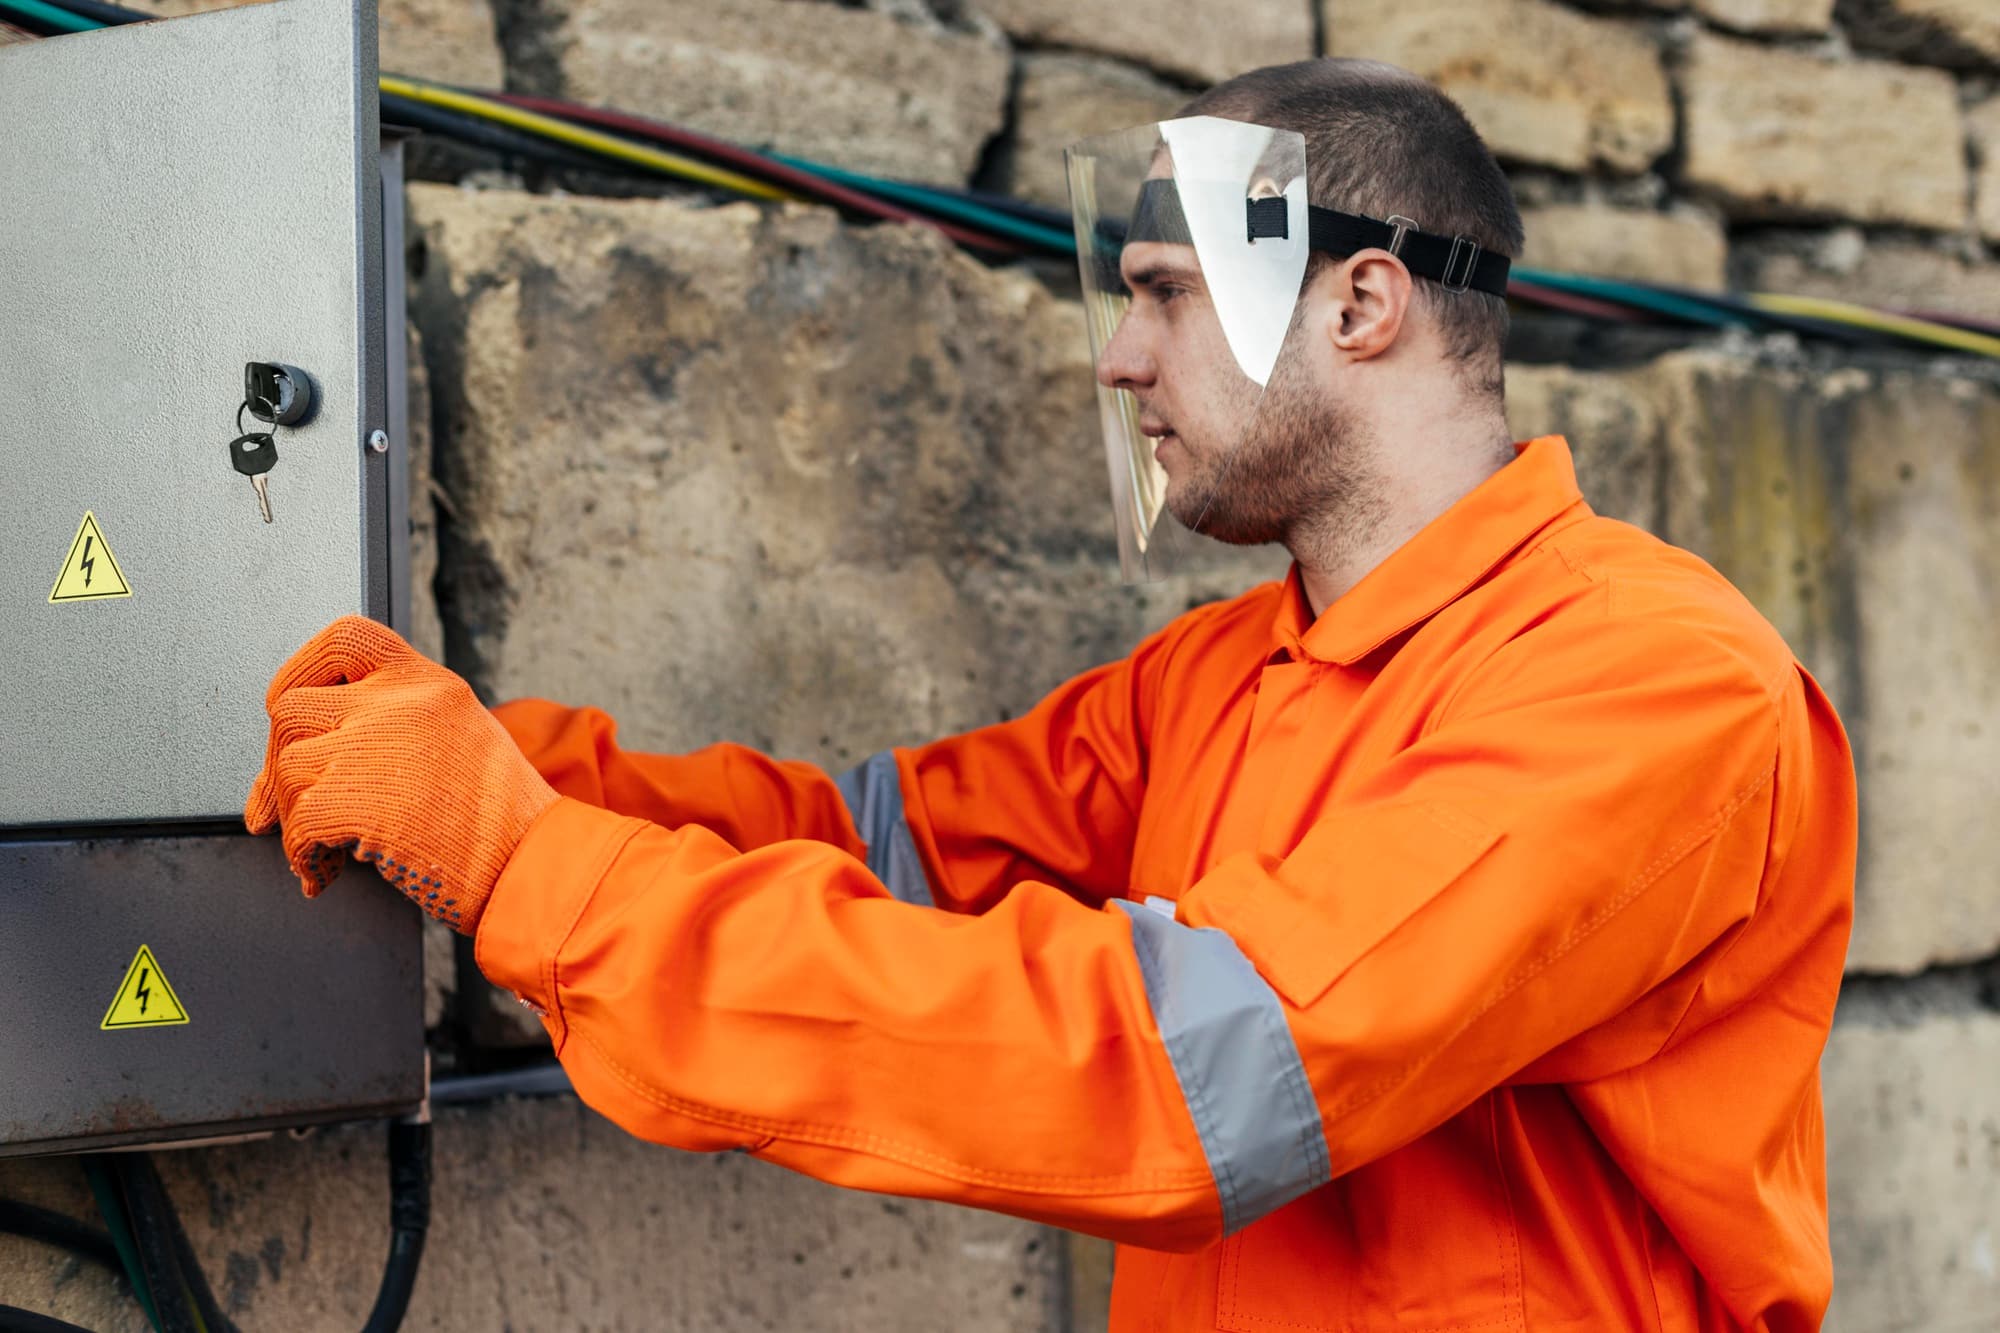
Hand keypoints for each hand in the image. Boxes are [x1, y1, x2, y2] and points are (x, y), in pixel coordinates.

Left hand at [245, 616, 558, 933]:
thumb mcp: (462, 736)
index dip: (300, 672)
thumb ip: (400, 722)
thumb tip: (321, 746)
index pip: (343, 639)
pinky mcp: (359, 801)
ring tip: (320, 850)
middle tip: (279, 804)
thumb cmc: (503, 818)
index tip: (287, 710)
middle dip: (276, 763)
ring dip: (291, 818)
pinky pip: (297, 823)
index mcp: (428, 682)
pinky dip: (301, 855)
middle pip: (291, 708)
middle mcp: (401, 703)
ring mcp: (377, 747)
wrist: (535, 864)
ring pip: (288, 769)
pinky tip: (324, 872)